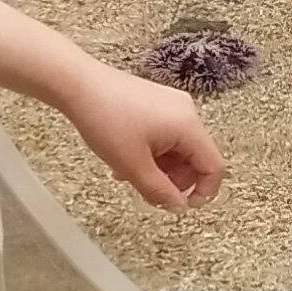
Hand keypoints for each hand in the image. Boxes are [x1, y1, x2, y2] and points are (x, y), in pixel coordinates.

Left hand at [61, 62, 224, 209]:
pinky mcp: (156, 102)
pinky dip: (150, 152)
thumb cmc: (105, 118)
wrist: (78, 84)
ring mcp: (171, 104)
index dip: (203, 192)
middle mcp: (185, 111)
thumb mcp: (132, 165)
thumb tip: (178, 205)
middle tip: (147, 189)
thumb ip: (159, 191)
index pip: (213, 166)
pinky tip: (125, 158)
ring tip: (127, 173)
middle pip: (194, 158)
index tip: (182, 206)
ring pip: (177, 149)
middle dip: (173, 180)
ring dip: (158, 167)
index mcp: (188, 126)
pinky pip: (164, 135)